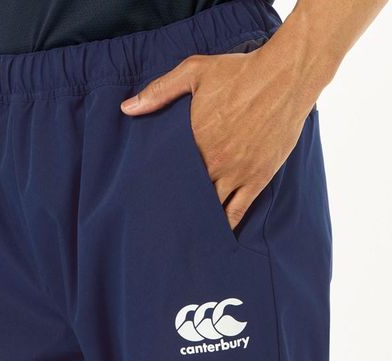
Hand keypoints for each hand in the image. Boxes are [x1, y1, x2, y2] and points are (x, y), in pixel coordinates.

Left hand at [121, 40, 326, 228]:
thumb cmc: (240, 72)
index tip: (148, 196)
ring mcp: (236, 172)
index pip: (169, 171)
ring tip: (184, 234)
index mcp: (194, 139)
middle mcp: (213, 161)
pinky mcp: (257, 178)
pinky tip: (217, 236)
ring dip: (198, 220)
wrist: (286, 76)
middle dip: (176, 207)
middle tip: (162, 223)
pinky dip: (226, 225)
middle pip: (187, 193)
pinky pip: (239, 210)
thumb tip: (127, 109)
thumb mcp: (194, 72)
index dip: (158, 185)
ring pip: (211, 206)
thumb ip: (159, 91)